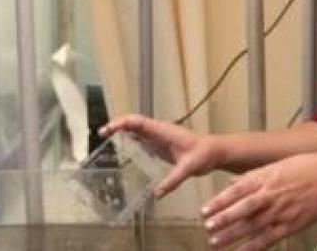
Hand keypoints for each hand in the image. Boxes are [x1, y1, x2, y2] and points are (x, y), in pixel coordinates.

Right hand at [101, 114, 219, 196]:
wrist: (215, 152)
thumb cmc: (205, 154)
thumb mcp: (189, 167)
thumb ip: (174, 179)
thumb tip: (157, 193)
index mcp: (164, 131)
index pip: (138, 122)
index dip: (121, 123)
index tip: (107, 130)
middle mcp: (160, 132)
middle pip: (134, 124)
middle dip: (117, 126)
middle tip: (101, 135)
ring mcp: (160, 138)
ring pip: (137, 130)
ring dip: (122, 132)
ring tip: (105, 140)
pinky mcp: (161, 146)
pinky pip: (143, 140)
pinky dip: (130, 140)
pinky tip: (122, 149)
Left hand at [200, 153, 316, 250]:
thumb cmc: (307, 168)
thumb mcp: (277, 165)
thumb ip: (254, 176)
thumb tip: (234, 182)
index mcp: (267, 178)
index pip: (237, 191)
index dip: (219, 202)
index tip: (205, 210)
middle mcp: (272, 195)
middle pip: (243, 209)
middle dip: (223, 219)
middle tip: (208, 226)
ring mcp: (282, 211)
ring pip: (252, 226)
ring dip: (232, 235)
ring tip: (216, 241)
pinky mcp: (292, 225)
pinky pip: (269, 238)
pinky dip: (254, 246)